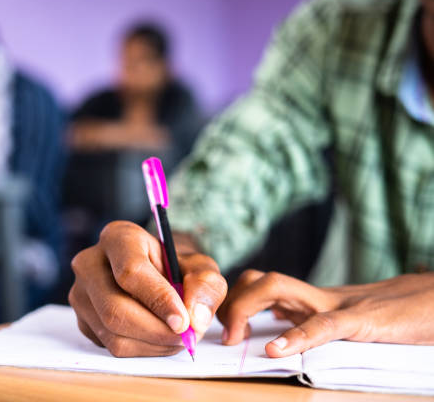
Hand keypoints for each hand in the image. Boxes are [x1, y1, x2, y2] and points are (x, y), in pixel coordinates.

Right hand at [69, 221, 226, 356]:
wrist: (158, 276)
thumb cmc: (176, 268)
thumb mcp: (200, 268)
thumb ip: (205, 285)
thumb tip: (195, 318)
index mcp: (118, 237)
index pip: (130, 272)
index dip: (158, 300)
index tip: (184, 321)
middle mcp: (89, 263)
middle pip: (115, 309)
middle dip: (156, 331)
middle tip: (186, 337)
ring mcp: (81, 293)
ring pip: (112, 333)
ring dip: (152, 344)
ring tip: (177, 336)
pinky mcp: (82, 320)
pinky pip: (110, 346)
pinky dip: (142, 350)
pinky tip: (159, 338)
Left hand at [218, 269, 433, 357]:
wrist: (432, 304)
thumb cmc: (385, 319)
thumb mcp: (337, 323)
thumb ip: (307, 323)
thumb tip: (274, 333)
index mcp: (308, 300)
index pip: (258, 286)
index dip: (232, 302)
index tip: (217, 329)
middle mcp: (314, 296)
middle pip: (259, 280)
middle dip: (231, 302)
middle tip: (222, 336)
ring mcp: (335, 303)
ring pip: (279, 287)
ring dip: (247, 308)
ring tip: (235, 337)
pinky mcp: (360, 320)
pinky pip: (322, 324)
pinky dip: (296, 336)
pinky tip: (275, 350)